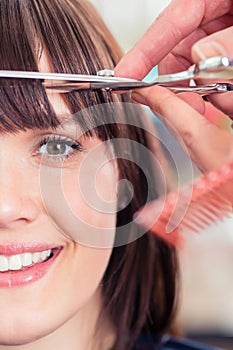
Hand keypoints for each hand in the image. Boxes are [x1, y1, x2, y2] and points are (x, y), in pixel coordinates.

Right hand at [115, 0, 232, 171]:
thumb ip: (231, 37)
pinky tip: (224, 102)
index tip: (123, 78)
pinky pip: (218, 76)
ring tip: (218, 106)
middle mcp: (216, 16)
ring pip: (200, 70)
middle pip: (181, 53)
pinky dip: (219, 95)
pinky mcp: (231, 53)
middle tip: (186, 108)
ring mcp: (223, 36)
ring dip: (205, 94)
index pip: (167, 25)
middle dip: (180, 85)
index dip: (141, 54)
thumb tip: (200, 54)